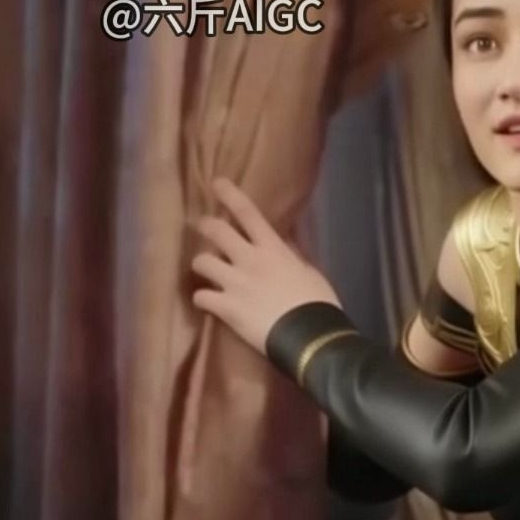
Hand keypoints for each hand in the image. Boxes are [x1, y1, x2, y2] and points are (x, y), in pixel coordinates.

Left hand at [190, 178, 341, 353]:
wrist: (309, 336)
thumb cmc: (318, 303)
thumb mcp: (310, 272)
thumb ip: (291, 255)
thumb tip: (283, 242)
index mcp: (273, 249)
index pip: (248, 213)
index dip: (230, 195)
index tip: (216, 183)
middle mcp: (249, 259)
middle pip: (216, 231)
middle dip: (206, 226)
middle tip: (204, 228)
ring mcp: (234, 282)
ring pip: (200, 262)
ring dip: (202, 266)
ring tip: (208, 274)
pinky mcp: (225, 307)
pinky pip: (200, 297)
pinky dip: (203, 299)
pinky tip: (209, 303)